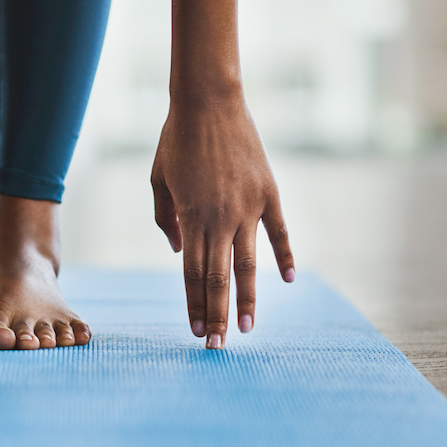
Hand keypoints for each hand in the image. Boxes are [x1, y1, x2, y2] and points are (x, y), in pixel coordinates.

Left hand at [150, 92, 294, 348]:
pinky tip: (288, 281)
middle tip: (216, 345)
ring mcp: (248, 207)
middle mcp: (221, 218)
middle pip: (218, 278)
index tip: (194, 331)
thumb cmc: (177, 139)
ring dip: (246, 299)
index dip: (193, 305)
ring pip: (248, 265)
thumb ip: (166, 218)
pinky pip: (280, 233)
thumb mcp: (159, 180)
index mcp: (191, 218)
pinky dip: (285, 257)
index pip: (192, 274)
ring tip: (246, 328)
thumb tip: (178, 251)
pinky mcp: (269, 193)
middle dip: (215, 315)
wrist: (209, 101)